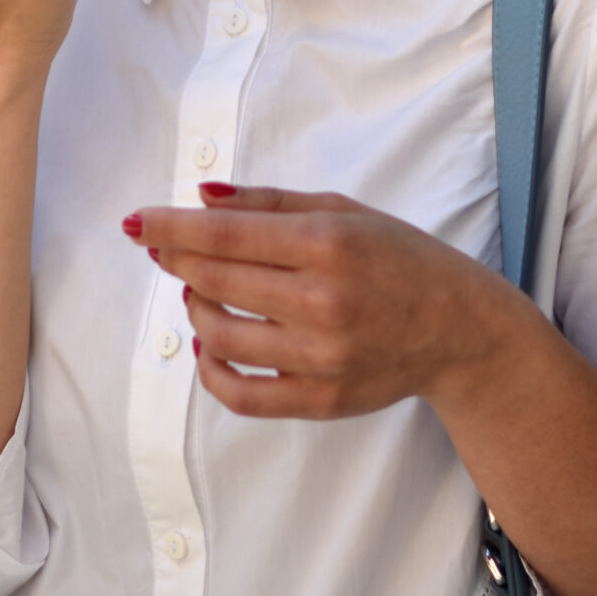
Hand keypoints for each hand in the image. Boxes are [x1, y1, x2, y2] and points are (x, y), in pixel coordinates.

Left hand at [130, 181, 596, 595]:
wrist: (460, 329)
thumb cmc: (399, 258)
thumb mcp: (343, 210)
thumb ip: (268, 203)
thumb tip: (199, 195)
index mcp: (328, 243)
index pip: (224, 235)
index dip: (169, 228)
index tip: (136, 222)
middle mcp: (322, 301)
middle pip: (214, 282)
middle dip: (176, 262)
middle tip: (164, 251)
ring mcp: (321, 356)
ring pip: (218, 337)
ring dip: (194, 310)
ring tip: (202, 293)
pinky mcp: (320, 399)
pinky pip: (240, 394)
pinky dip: (210, 370)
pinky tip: (209, 344)